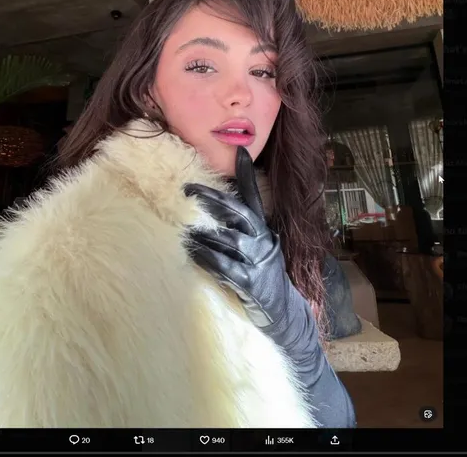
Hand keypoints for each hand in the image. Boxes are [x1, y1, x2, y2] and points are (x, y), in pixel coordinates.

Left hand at [183, 146, 295, 329]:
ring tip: (180, 221)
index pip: (255, 197)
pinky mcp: (250, 283)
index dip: (248, 175)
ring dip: (203, 230)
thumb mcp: (259, 249)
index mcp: (264, 230)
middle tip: (188, 188)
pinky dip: (207, 258)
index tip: (240, 151)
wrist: (285, 314)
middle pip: (237, 212)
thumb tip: (217, 212)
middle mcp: (262, 241)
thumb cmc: (265, 279)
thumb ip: (242, 231)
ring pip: (228, 239)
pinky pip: (225, 267)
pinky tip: (190, 251)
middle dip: (212, 200)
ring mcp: (258, 262)